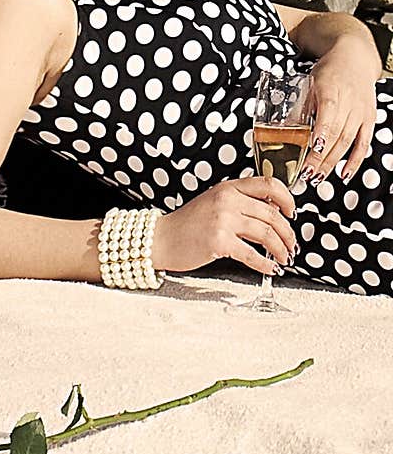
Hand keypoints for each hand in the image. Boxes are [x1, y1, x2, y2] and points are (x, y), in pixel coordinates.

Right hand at [152, 177, 296, 276]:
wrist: (161, 239)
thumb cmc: (187, 224)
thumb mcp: (213, 201)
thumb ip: (239, 201)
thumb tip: (271, 212)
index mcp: (228, 187)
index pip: (268, 184)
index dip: (287, 198)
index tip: (292, 212)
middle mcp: (227, 200)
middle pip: (273, 214)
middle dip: (288, 234)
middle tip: (291, 245)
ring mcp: (223, 220)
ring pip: (267, 234)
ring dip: (281, 249)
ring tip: (284, 258)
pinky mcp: (219, 242)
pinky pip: (252, 255)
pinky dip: (265, 264)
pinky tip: (270, 268)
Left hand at [299, 37, 379, 183]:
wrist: (355, 60)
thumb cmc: (329, 72)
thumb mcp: (309, 83)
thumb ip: (300, 107)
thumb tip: (281, 131)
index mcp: (331, 89)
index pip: (328, 113)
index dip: (321, 132)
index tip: (312, 148)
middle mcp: (349, 102)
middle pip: (336, 133)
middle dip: (321, 156)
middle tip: (306, 173)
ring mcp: (361, 112)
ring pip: (348, 142)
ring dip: (333, 162)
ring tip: (317, 177)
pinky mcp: (369, 120)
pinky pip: (364, 144)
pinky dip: (355, 161)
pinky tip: (344, 174)